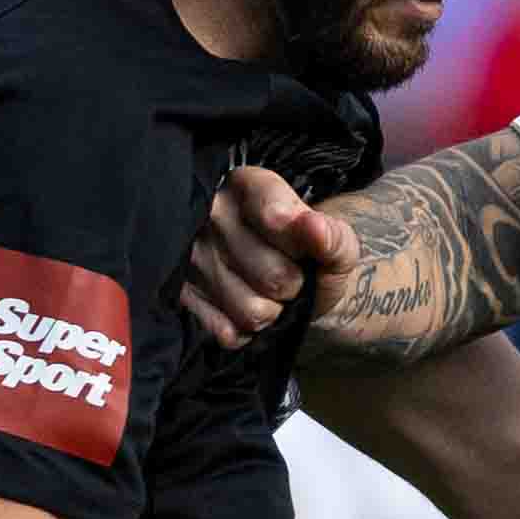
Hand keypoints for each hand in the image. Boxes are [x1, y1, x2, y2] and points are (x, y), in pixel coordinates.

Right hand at [184, 163, 351, 348]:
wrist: (291, 287)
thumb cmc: (310, 257)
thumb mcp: (336, 243)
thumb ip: (334, 236)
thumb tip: (314, 228)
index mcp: (248, 185)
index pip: (278, 219)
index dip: (303, 248)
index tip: (305, 246)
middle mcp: (211, 213)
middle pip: (272, 276)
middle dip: (292, 287)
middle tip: (288, 277)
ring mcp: (192, 255)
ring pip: (251, 310)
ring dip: (272, 313)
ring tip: (267, 293)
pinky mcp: (182, 295)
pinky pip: (229, 333)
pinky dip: (247, 331)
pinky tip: (245, 308)